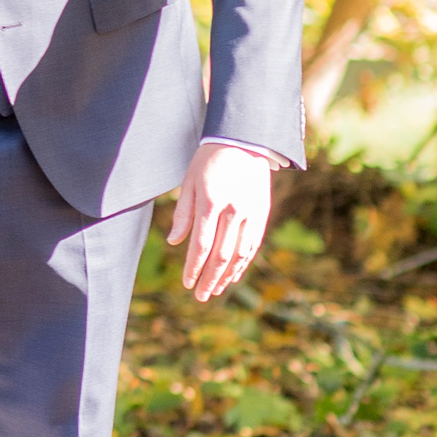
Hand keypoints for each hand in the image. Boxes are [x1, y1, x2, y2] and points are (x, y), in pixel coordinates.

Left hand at [168, 144, 271, 303]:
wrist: (244, 140)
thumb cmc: (209, 160)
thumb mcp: (189, 181)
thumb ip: (183, 213)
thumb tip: (175, 242)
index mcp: (211, 202)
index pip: (201, 245)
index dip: (193, 267)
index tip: (187, 283)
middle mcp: (233, 211)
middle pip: (221, 255)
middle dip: (209, 278)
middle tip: (199, 296)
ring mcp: (251, 213)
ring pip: (239, 254)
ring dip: (227, 276)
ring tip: (215, 290)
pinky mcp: (262, 214)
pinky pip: (252, 245)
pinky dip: (243, 263)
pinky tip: (233, 275)